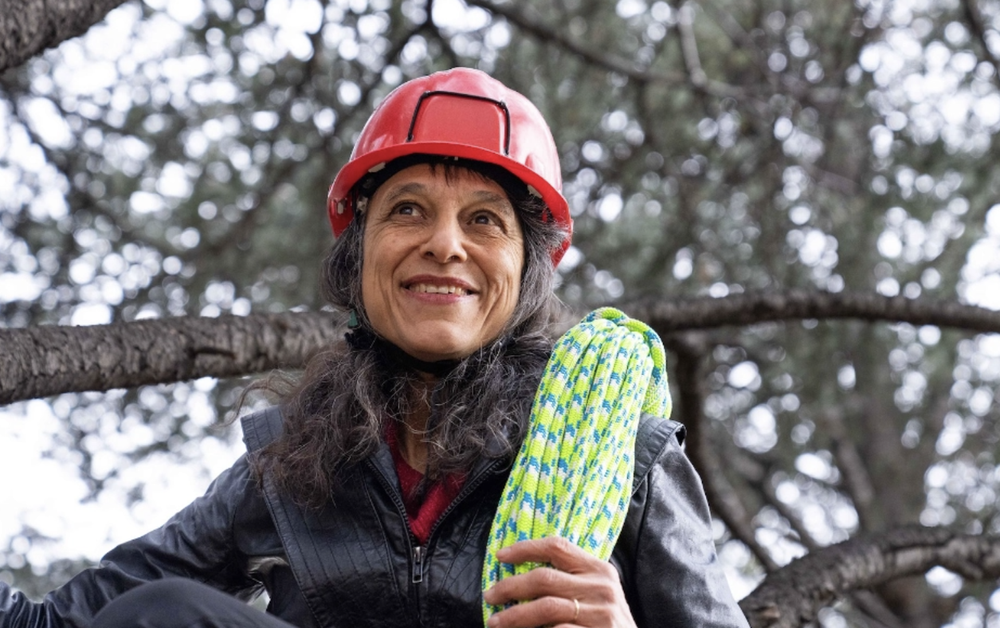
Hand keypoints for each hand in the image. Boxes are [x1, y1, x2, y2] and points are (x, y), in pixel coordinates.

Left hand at [482, 536, 637, 627]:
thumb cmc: (606, 623)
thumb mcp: (597, 594)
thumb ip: (571, 579)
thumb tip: (521, 574)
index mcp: (599, 569)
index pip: (558, 546)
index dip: (525, 548)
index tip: (500, 556)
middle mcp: (602, 587)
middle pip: (545, 578)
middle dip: (510, 587)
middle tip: (489, 595)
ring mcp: (601, 613)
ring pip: (545, 607)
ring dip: (514, 615)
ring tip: (495, 622)